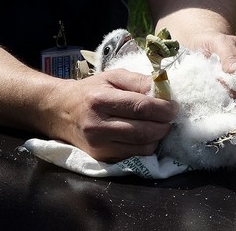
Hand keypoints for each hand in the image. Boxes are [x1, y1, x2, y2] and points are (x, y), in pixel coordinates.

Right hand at [42, 69, 178, 161]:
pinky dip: (146, 146)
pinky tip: (145, 135)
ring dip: (158, 137)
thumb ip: (139, 81)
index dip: (163, 109)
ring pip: (142, 147)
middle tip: (170, 118)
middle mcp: (98, 125)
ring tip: (158, 125)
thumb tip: (164, 91)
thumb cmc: (90, 90)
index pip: (140, 107)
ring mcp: (99, 145)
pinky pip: (134, 155)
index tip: (174, 107)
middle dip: (164, 125)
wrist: (60, 111)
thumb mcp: (113, 77)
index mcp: (100, 100)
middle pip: (143, 131)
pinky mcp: (101, 158)